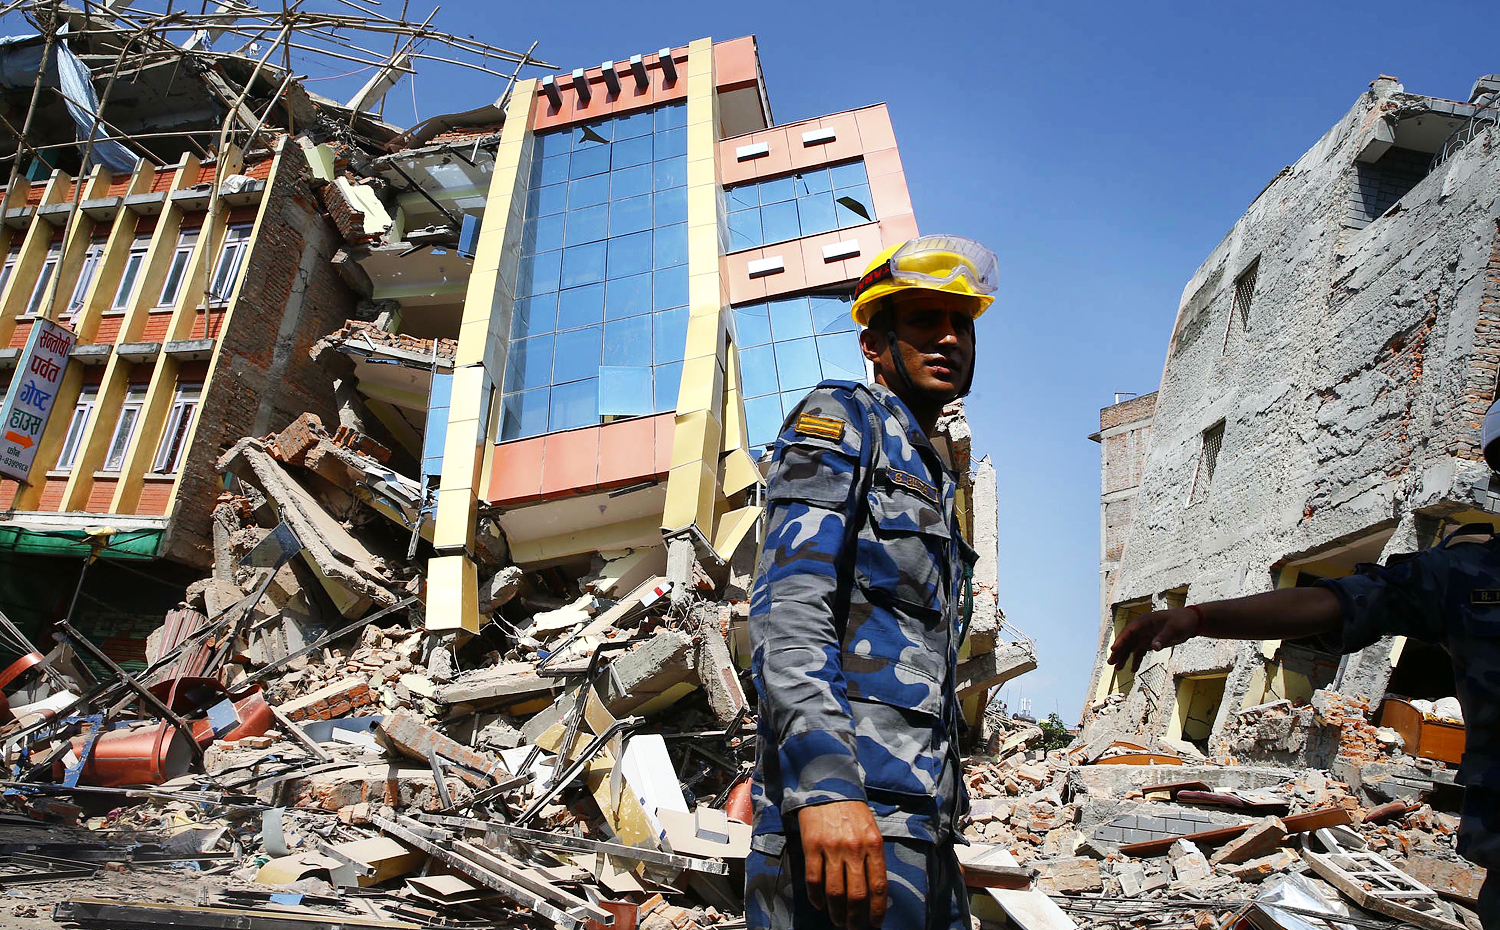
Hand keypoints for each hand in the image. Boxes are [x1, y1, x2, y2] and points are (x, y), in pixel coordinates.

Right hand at [797, 800, 886, 928]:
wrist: (827, 784)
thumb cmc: (852, 810)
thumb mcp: (871, 829)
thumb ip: (873, 856)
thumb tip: (873, 889)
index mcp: (873, 844)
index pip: (878, 886)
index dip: (877, 910)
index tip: (875, 923)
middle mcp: (854, 848)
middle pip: (857, 894)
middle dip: (856, 917)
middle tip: (853, 928)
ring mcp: (832, 848)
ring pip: (835, 891)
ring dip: (837, 912)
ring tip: (838, 921)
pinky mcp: (812, 846)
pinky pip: (814, 879)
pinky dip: (816, 897)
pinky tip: (819, 904)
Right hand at [1108, 607, 1202, 671]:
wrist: (1191, 622)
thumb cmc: (1182, 622)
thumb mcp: (1174, 629)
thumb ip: (1163, 637)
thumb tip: (1154, 647)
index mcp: (1145, 621)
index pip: (1129, 631)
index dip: (1120, 640)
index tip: (1113, 649)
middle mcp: (1142, 628)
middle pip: (1127, 640)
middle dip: (1118, 652)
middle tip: (1111, 662)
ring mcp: (1145, 635)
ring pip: (1131, 647)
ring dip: (1124, 657)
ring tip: (1117, 669)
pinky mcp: (1150, 642)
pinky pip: (1140, 652)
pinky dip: (1136, 660)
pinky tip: (1133, 670)